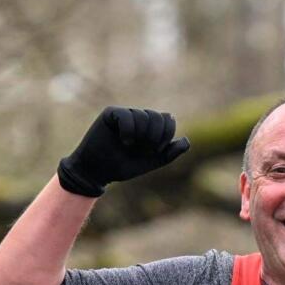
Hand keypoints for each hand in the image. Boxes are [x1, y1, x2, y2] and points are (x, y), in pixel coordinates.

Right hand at [57, 107, 190, 196]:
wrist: (98, 171)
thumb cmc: (123, 166)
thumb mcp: (151, 162)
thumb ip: (170, 153)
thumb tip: (187, 141)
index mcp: (149, 126)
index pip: (167, 119)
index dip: (166, 134)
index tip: (156, 150)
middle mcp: (138, 116)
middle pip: (157, 116)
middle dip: (154, 137)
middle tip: (143, 150)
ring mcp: (124, 113)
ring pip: (143, 116)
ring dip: (141, 136)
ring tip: (129, 146)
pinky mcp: (111, 113)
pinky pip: (127, 116)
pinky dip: (129, 131)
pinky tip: (124, 141)